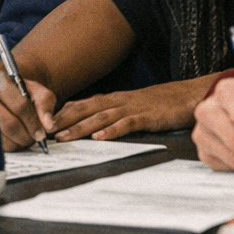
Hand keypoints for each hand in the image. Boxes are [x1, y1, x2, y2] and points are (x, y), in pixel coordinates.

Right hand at [0, 62, 54, 151]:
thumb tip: (49, 126)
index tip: (42, 134)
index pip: (20, 106)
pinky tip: (10, 140)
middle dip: (26, 136)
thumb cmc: (10, 88)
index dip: (34, 123)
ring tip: (22, 139)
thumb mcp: (30, 87)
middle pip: (10, 124)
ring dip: (16, 143)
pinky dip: (4, 145)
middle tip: (33, 140)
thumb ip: (45, 102)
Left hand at [52, 74, 216, 140]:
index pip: (83, 103)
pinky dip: (112, 131)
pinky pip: (127, 124)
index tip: (43, 120)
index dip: (63, 112)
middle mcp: (120, 101)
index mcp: (115, 99)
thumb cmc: (161, 103)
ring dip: (80, 127)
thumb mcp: (134, 106)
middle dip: (64, 120)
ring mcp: (133, 108)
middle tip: (44, 130)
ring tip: (63, 137)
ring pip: (101, 117)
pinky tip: (100, 138)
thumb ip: (115, 112)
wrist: (190, 95)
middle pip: (86, 109)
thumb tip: (94, 123)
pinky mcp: (148, 117)